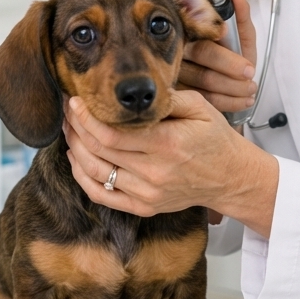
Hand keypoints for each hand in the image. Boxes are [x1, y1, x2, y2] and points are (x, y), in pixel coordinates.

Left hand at [63, 89, 277, 237]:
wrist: (231, 177)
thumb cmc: (215, 139)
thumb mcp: (200, 107)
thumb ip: (167, 97)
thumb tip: (133, 91)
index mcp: (168, 144)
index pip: (112, 133)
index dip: (87, 117)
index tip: (76, 101)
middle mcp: (155, 172)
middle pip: (98, 151)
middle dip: (76, 127)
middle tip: (68, 110)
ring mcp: (147, 194)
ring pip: (95, 173)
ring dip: (74, 149)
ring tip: (69, 129)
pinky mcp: (143, 207)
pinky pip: (102, 195)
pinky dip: (82, 177)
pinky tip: (77, 158)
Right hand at [178, 0, 257, 114]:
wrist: (232, 84)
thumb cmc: (233, 57)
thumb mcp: (242, 36)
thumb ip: (241, 15)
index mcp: (193, 31)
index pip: (201, 35)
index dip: (222, 50)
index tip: (244, 59)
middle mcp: (180, 51)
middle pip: (202, 58)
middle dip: (230, 67)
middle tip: (249, 73)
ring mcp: (177, 74)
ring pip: (204, 82)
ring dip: (233, 87)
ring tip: (251, 88)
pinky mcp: (181, 96)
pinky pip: (205, 100)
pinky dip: (229, 101)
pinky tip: (244, 99)